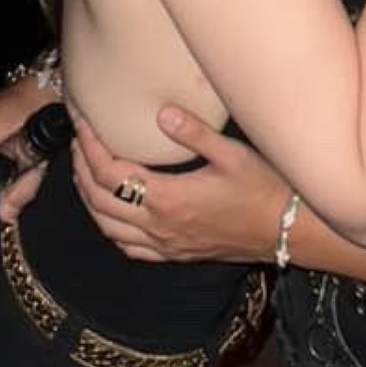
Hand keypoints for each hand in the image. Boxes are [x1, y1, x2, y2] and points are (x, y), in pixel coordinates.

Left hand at [70, 105, 288, 263]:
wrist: (287, 230)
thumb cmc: (264, 190)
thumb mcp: (233, 154)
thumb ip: (195, 133)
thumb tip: (162, 112)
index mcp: (168, 199)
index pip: (110, 173)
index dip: (89, 146)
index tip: (82, 122)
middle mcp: (159, 225)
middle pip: (98, 200)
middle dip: (80, 168)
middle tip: (78, 140)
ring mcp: (165, 244)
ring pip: (106, 227)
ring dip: (88, 198)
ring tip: (85, 170)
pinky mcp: (175, 254)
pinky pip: (128, 247)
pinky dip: (109, 227)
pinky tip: (112, 213)